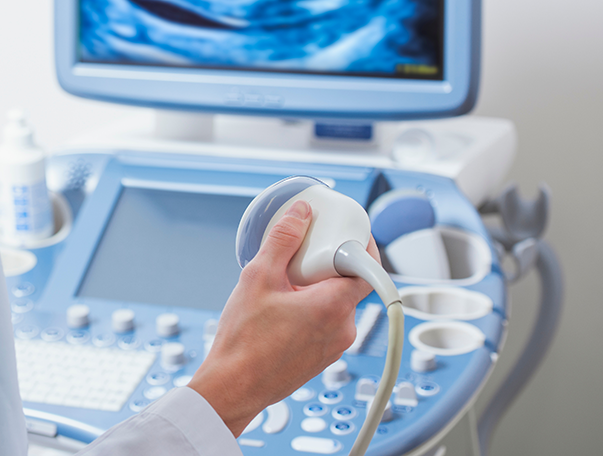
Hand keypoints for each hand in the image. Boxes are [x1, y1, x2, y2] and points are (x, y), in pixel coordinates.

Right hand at [187, 201, 374, 437]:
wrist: (234, 386)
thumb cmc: (245, 341)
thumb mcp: (258, 277)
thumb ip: (283, 240)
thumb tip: (300, 215)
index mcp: (333, 307)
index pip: (367, 268)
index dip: (360, 246)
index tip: (346, 233)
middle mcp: (343, 329)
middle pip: (350, 284)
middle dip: (328, 266)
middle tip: (301, 256)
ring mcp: (335, 347)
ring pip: (337, 304)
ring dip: (318, 289)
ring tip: (284, 286)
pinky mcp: (323, 358)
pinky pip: (328, 323)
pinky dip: (313, 309)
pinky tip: (282, 309)